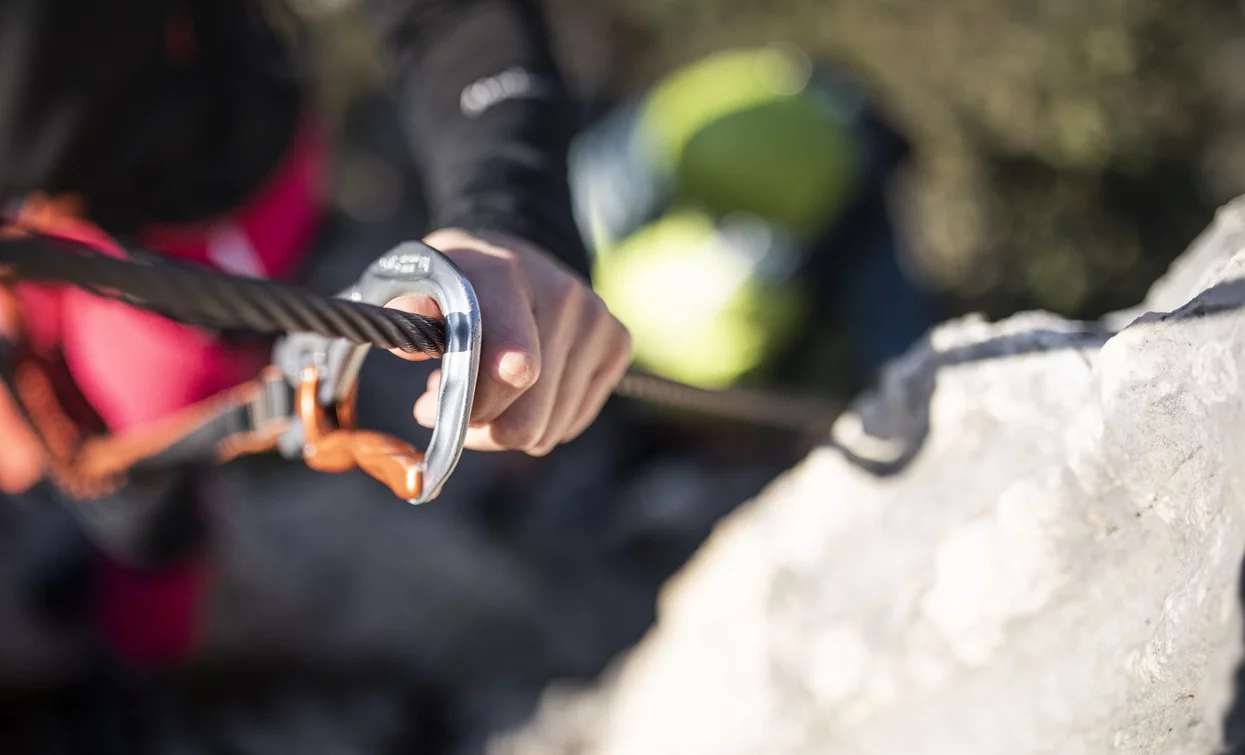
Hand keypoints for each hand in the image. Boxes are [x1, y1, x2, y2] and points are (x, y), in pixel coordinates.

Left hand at [385, 228, 631, 454]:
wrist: (515, 253)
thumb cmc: (459, 281)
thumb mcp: (419, 283)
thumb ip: (408, 308)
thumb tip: (409, 333)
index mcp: (506, 275)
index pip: (511, 365)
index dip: (478, 405)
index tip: (430, 405)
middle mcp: (563, 296)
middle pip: (526, 419)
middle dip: (479, 427)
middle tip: (445, 404)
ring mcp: (597, 321)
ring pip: (549, 431)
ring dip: (506, 426)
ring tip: (484, 390)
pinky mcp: (618, 344)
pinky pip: (571, 424)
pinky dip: (540, 420)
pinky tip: (520, 390)